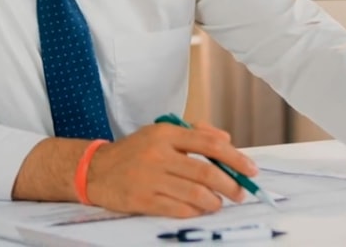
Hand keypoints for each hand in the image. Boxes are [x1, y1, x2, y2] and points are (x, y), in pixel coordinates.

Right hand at [85, 121, 256, 217]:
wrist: (94, 169)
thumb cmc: (134, 151)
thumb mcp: (161, 133)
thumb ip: (195, 133)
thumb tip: (227, 140)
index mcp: (166, 134)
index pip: (209, 144)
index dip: (235, 158)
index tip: (250, 170)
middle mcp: (159, 154)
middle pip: (206, 172)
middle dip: (230, 185)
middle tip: (240, 193)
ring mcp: (150, 178)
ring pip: (195, 194)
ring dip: (214, 201)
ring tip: (219, 203)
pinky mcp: (142, 200)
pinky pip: (178, 209)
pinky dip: (195, 212)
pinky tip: (200, 210)